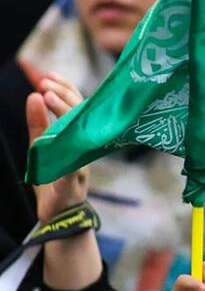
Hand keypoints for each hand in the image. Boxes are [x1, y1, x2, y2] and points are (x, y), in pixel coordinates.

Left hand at [27, 72, 86, 222]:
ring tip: (47, 96)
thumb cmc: (54, 179)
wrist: (61, 214)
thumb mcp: (41, 148)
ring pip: (80, 134)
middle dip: (65, 96)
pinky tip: (59, 134)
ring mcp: (82, 164)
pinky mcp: (73, 182)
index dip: (66, 89)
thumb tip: (34, 95)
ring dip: (65, 113)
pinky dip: (67, 148)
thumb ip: (38, 124)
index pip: (79, 108)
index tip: (50, 75)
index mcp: (79, 138)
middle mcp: (86, 148)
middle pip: (83, 117)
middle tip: (46, 83)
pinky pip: (73, 165)